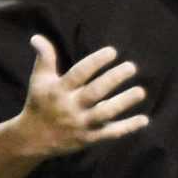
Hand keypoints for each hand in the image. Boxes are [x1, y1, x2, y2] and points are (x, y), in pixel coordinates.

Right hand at [13, 37, 146, 155]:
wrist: (32, 139)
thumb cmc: (39, 103)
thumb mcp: (39, 80)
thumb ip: (44, 58)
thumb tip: (37, 37)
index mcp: (59, 90)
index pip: (79, 73)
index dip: (96, 62)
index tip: (112, 51)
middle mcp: (70, 107)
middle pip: (94, 92)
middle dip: (113, 79)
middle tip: (131, 67)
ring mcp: (80, 124)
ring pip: (104, 113)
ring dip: (123, 103)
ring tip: (141, 91)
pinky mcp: (88, 139)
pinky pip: (110, 133)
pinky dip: (127, 128)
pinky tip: (144, 120)